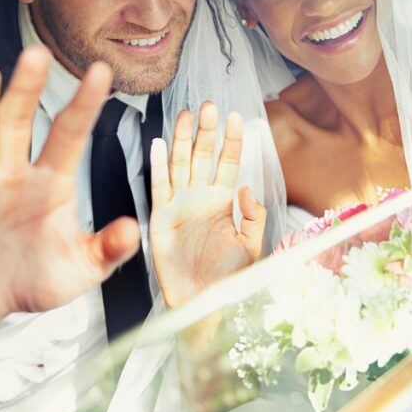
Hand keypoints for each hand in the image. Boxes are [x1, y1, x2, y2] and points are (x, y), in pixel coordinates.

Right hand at [0, 46, 139, 375]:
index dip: (85, 105)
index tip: (103, 71)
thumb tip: (132, 230)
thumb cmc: (35, 280)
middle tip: (37, 52)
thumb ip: (107, 251)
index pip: (69, 136)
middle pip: (17, 126)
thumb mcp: (80, 270)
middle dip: (26, 90)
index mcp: (50, 185)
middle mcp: (10, 179)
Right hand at [149, 102, 265, 308]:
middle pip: (203, 156)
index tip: (236, 116)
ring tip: (186, 113)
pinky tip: (160, 143)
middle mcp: (201, 198)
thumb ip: (253, 216)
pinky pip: (159, 187)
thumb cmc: (228, 279)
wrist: (202, 306)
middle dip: (206, 131)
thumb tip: (246, 187)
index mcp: (223, 202)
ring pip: (180, 164)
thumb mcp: (250, 246)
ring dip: (182, 139)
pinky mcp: (160, 218)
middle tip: (209, 105)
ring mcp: (180, 206)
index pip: (229, 162)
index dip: (232, 140)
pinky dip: (159, 165)